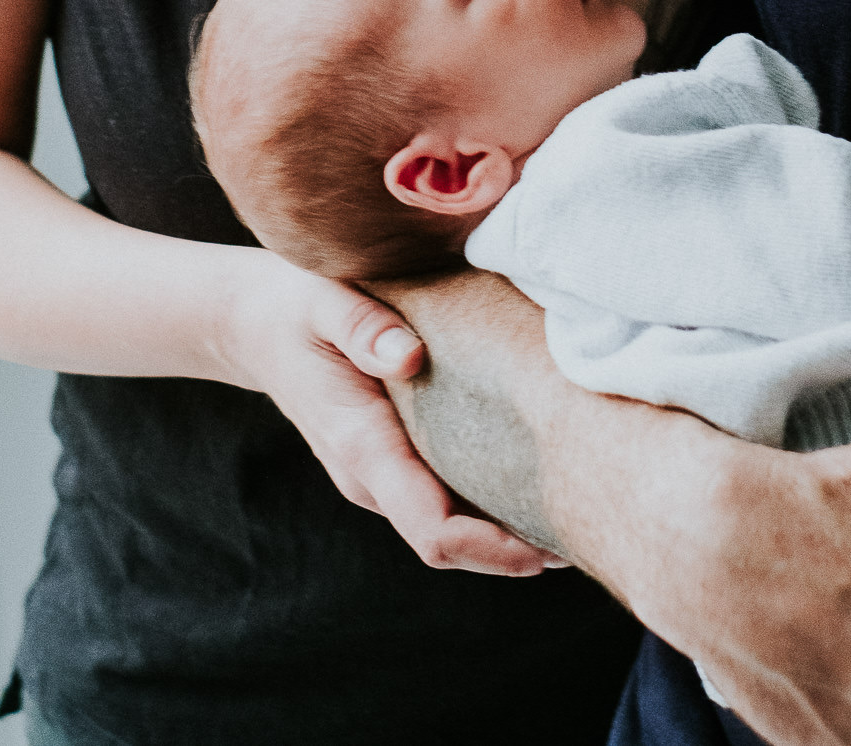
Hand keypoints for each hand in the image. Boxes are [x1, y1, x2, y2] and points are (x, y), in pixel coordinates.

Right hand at [221, 252, 557, 575]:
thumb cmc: (298, 307)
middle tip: (592, 531)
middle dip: (516, 549)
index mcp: (363, 449)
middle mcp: (375, 477)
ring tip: (579, 509)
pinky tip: (537, 478)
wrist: (258, 322)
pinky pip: (446, 498)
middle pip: (453, 543)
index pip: (432, 530)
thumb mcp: (324, 301)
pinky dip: (489, 502)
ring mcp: (383, 475)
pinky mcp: (394, 460)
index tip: (546, 549)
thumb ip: (362, 327)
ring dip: (507, 529)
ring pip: (452, 526)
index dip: (491, 549)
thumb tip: (411, 355)